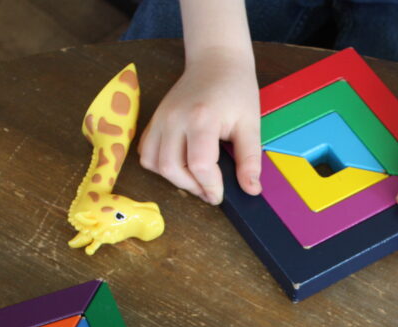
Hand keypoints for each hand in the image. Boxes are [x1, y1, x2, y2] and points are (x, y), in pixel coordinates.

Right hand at [138, 49, 260, 203]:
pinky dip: (160, 165)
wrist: (216, 61)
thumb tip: (251, 190)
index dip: (210, 186)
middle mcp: (174, 118)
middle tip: (210, 190)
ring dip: (174, 179)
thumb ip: (250, 159)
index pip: (199, 164)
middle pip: (171, 168)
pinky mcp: (154, 120)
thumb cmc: (236, 90)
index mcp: (201, 118)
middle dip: (192, 187)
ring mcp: (160, 118)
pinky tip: (181, 165)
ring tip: (196, 179)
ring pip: (153, 163)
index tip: (220, 195)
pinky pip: (146, 152)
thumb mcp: (251, 125)